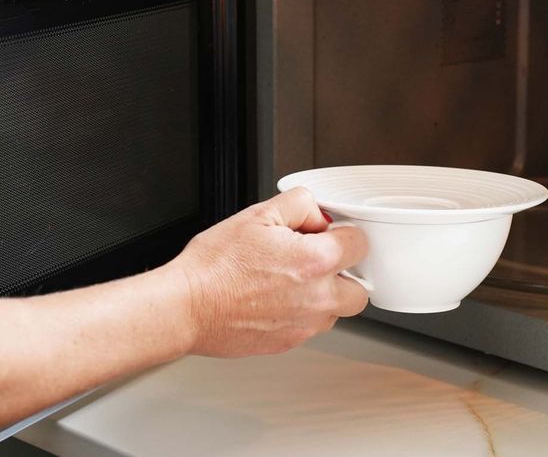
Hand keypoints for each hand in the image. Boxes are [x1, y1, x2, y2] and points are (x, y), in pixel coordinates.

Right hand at [166, 187, 368, 356]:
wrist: (186, 306)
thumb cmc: (214, 266)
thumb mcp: (258, 214)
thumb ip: (300, 205)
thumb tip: (318, 215)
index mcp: (316, 261)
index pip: (360, 244)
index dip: (343, 234)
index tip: (328, 234)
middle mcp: (318, 298)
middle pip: (360, 289)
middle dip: (346, 274)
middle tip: (319, 262)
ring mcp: (305, 325)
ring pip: (337, 311)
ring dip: (326, 296)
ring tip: (292, 281)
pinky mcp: (289, 342)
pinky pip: (311, 326)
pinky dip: (303, 313)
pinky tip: (276, 298)